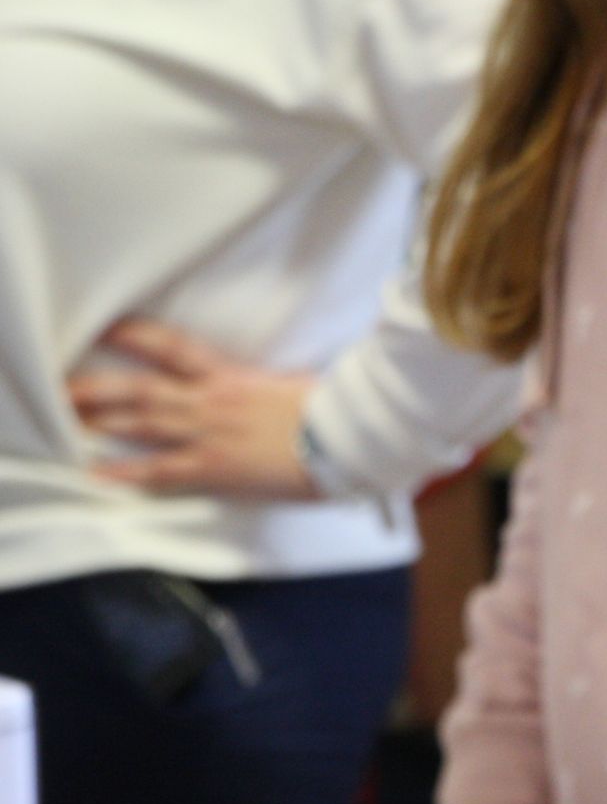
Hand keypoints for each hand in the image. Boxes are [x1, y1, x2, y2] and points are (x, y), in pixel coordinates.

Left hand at [69, 318, 317, 497]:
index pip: (172, 347)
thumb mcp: (299, 383)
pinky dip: (128, 471)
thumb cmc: (332, 412)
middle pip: (139, 389)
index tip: (108, 331)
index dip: (136, 336)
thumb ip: (275, 382)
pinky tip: (99, 472)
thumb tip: (281, 382)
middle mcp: (210, 401)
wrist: (346, 440)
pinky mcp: (216, 467)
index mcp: (231, 376)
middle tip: (62, 389)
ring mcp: (209, 434)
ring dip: (100, 422)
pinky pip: (162, 469)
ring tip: (66, 421)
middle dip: (96, 388)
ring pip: (141, 424)